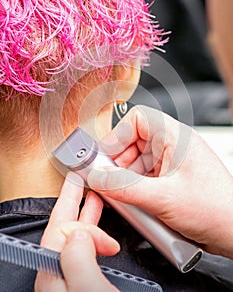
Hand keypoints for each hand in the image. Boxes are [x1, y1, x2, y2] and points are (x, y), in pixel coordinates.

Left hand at [34, 172, 118, 290]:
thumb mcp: (86, 287)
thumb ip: (78, 257)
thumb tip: (80, 232)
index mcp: (52, 271)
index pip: (61, 228)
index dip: (83, 220)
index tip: (102, 226)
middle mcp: (56, 274)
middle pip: (62, 228)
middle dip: (73, 200)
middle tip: (79, 180)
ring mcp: (67, 279)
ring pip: (73, 238)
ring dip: (85, 215)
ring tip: (95, 199)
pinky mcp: (80, 285)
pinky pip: (82, 250)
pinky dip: (92, 233)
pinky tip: (100, 234)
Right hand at [87, 105, 232, 258]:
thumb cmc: (217, 209)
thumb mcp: (163, 198)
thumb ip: (124, 186)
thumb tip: (97, 177)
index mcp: (176, 136)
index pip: (138, 119)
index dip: (117, 135)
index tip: (105, 158)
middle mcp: (173, 145)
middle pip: (132, 142)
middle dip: (119, 163)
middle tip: (111, 182)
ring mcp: (171, 162)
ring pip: (136, 161)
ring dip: (126, 178)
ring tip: (127, 198)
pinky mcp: (169, 179)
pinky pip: (144, 176)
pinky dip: (135, 188)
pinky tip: (137, 204)